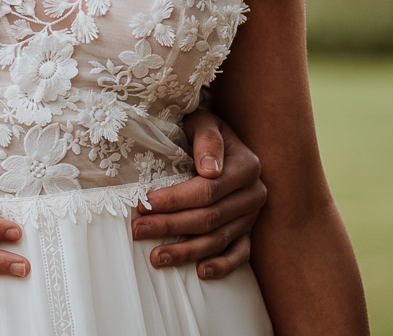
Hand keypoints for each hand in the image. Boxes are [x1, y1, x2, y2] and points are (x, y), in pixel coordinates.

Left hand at [134, 108, 267, 277]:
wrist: (221, 139)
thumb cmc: (204, 129)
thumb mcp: (204, 121)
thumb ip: (207, 139)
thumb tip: (209, 169)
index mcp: (246, 166)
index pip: (207, 190)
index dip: (175, 199)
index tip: (145, 203)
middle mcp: (254, 193)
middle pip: (209, 217)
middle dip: (171, 226)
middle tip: (138, 230)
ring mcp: (252, 215)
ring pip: (219, 239)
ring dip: (186, 252)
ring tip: (156, 256)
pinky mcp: (249, 231)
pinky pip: (240, 253)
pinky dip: (222, 265)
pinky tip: (200, 272)